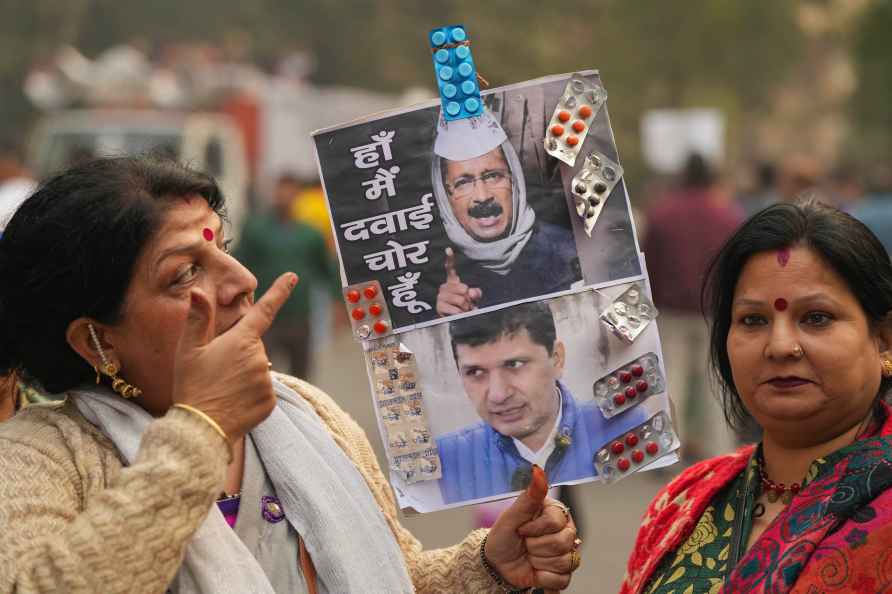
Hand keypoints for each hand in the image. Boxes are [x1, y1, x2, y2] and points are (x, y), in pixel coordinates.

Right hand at [172, 272, 297, 441]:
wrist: (201, 428)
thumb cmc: (192, 386)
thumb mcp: (188, 350)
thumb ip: (198, 319)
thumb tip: (198, 292)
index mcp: (241, 340)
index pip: (264, 311)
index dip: (279, 292)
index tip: (292, 276)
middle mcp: (260, 358)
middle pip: (253, 346)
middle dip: (239, 352)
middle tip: (216, 369)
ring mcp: (266, 381)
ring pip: (257, 369)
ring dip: (243, 374)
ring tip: (222, 387)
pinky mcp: (270, 402)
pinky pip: (261, 391)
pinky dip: (249, 393)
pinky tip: (232, 401)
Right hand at [436, 247, 481, 315]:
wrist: (454, 321)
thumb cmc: (464, 307)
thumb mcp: (473, 299)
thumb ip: (476, 294)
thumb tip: (471, 292)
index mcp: (452, 282)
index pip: (450, 269)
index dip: (450, 259)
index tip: (449, 250)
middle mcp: (444, 287)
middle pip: (463, 288)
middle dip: (469, 299)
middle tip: (467, 304)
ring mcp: (440, 296)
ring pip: (461, 300)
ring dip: (465, 308)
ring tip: (463, 310)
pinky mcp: (439, 306)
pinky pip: (455, 310)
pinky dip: (460, 314)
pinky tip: (458, 314)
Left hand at [485, 466, 579, 591]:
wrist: (497, 563)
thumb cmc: (504, 535)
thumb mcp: (512, 515)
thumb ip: (529, 495)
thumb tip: (538, 470)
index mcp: (555, 513)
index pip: (555, 521)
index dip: (535, 529)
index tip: (521, 529)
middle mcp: (565, 531)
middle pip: (563, 542)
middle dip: (535, 546)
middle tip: (524, 543)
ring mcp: (566, 552)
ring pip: (564, 561)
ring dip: (538, 562)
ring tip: (529, 556)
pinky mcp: (563, 573)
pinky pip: (562, 579)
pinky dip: (543, 578)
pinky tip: (534, 571)